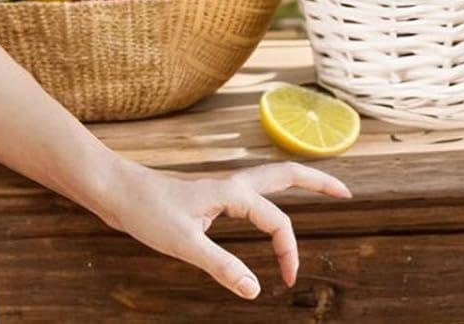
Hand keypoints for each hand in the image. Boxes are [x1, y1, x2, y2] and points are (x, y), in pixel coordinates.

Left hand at [102, 159, 349, 299]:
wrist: (117, 189)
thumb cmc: (146, 211)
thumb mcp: (184, 244)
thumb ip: (221, 266)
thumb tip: (255, 290)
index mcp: (231, 192)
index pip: (277, 221)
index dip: (288, 251)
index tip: (286, 282)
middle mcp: (232, 183)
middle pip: (285, 172)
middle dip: (317, 180)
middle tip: (347, 192)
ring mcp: (223, 187)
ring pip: (270, 178)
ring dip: (298, 181)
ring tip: (322, 189)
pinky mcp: (212, 195)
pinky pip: (255, 191)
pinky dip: (274, 195)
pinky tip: (270, 212)